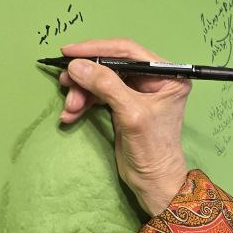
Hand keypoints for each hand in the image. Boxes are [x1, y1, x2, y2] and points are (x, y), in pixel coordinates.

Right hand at [59, 38, 189, 215]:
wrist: (153, 182)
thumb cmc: (153, 150)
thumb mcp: (131, 114)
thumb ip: (106, 86)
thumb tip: (77, 65)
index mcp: (167, 75)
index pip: (128, 51)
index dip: (97, 49)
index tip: (69, 52)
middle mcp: (153, 79)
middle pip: (111, 65)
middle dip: (86, 76)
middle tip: (65, 83)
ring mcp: (137, 92)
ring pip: (101, 81)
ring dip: (82, 92)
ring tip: (70, 108)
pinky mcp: (123, 105)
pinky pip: (98, 95)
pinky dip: (83, 103)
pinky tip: (71, 114)